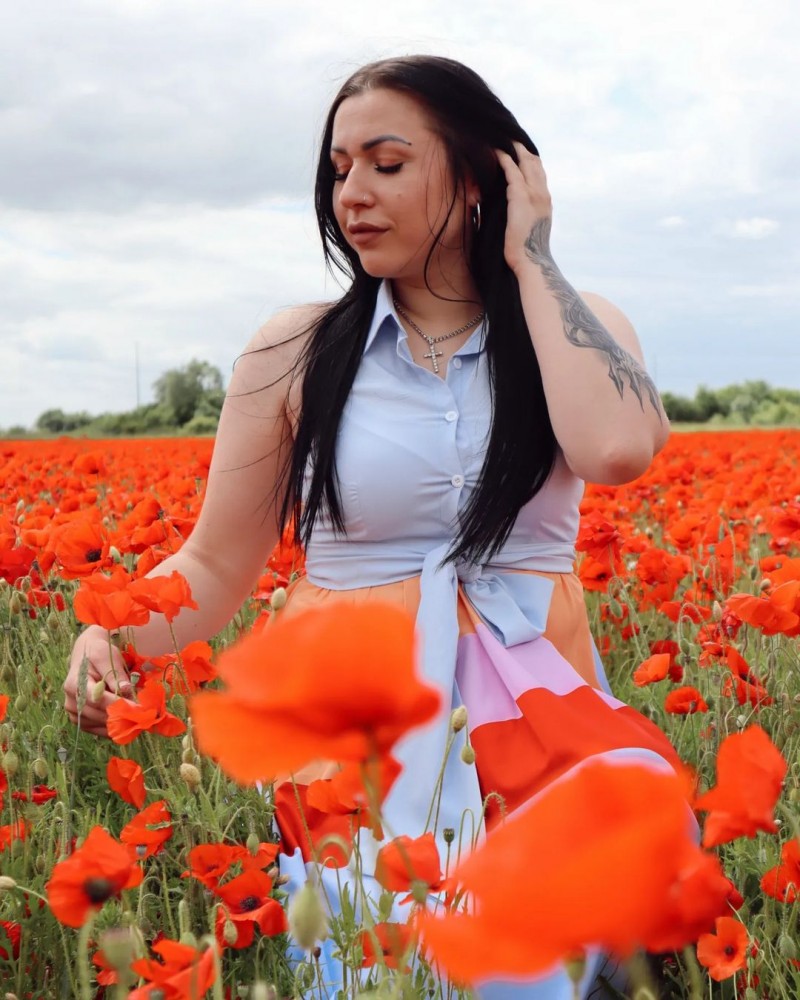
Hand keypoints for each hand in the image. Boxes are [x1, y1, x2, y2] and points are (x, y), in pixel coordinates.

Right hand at [63, 625, 135, 736]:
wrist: (85, 655)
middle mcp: (71, 701)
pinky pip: (97, 730)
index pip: (98, 699)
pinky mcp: (80, 720)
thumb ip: (115, 675)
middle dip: (122, 716)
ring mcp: (74, 713)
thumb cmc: (98, 654)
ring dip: (119, 725)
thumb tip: (126, 690)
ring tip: (139, 720)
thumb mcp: (107, 657)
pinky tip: (128, 724)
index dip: (118, 704)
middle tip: (144, 717)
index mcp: (75, 683)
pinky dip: (113, 729)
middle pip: (98, 715)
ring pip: (98, 725)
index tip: (138, 708)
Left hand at [495, 141, 552, 274]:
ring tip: (501, 138)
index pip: (539, 172)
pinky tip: (495, 152)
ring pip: (525, 162)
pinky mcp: (521, 197)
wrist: (530, 261)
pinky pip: (511, 171)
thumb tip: (511, 213)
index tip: (518, 149)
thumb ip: (522, 216)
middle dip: (522, 148)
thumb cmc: (525, 253)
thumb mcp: (526, 230)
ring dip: (513, 149)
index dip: (529, 159)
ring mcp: (534, 194)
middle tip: (508, 136)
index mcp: (545, 202)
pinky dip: (503, 160)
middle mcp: (543, 194)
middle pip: (534, 162)